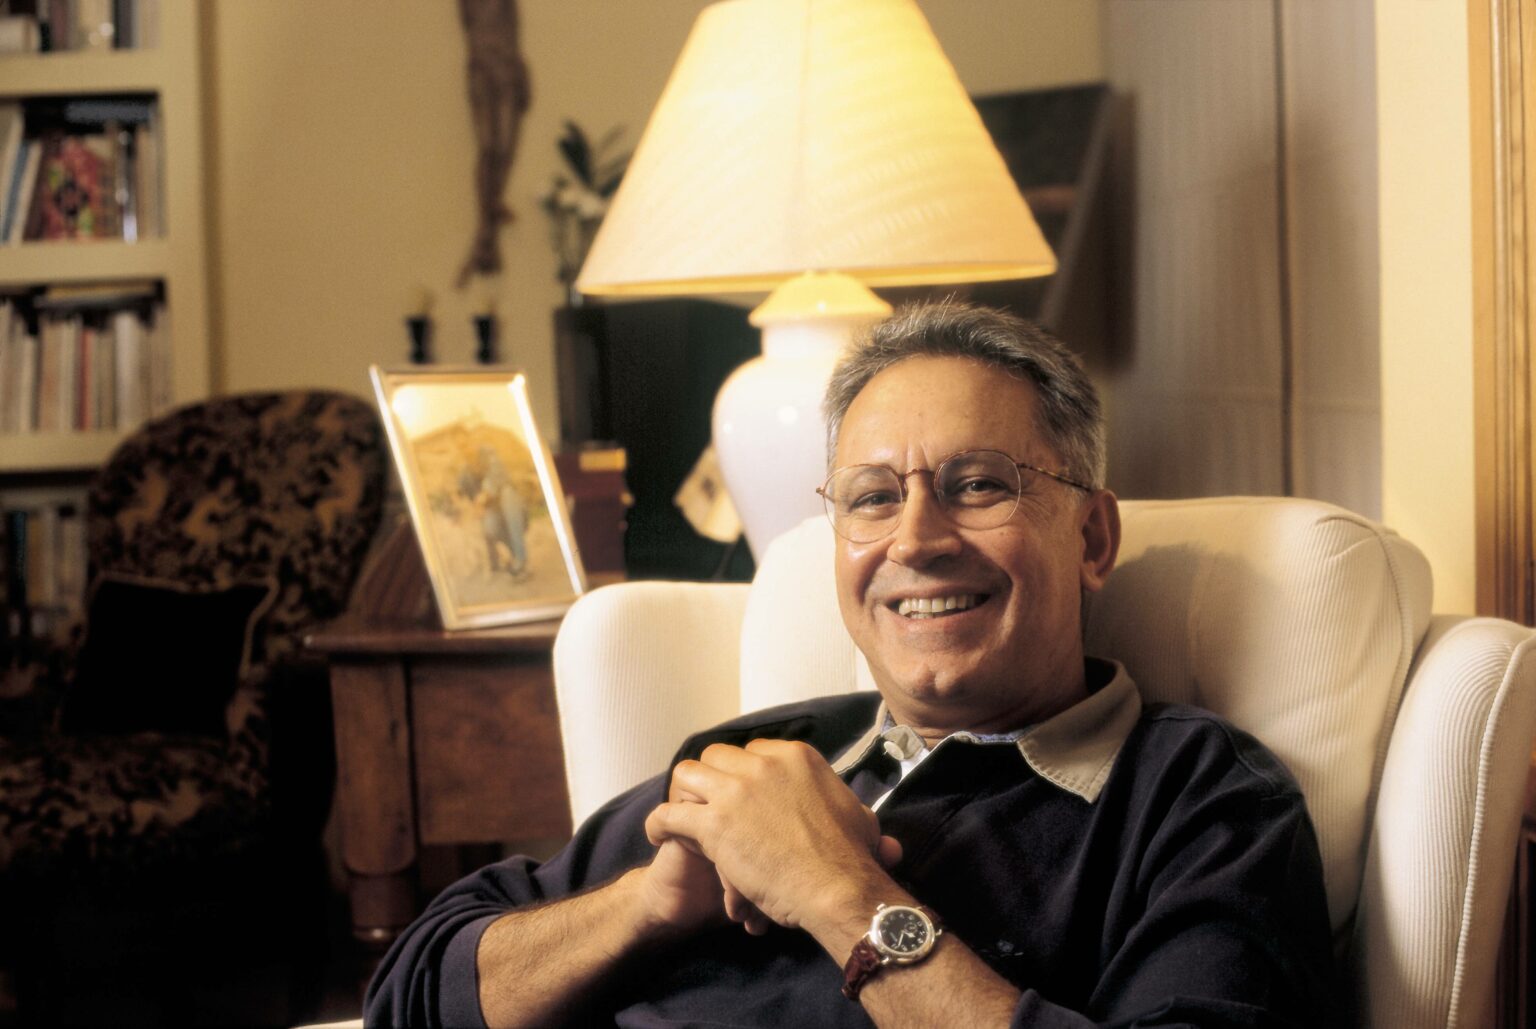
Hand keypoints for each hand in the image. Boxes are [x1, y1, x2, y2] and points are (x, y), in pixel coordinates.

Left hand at [644, 739, 902, 934]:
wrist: (838, 889)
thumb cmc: (853, 860)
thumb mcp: (859, 820)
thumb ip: (851, 811)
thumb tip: (868, 822)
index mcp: (795, 757)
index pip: (754, 751)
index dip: (743, 772)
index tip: (740, 792)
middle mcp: (762, 765)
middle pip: (717, 756)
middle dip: (711, 779)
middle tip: (709, 803)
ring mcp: (735, 791)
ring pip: (688, 773)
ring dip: (683, 794)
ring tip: (679, 814)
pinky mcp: (714, 823)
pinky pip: (669, 814)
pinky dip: (658, 824)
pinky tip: (657, 835)